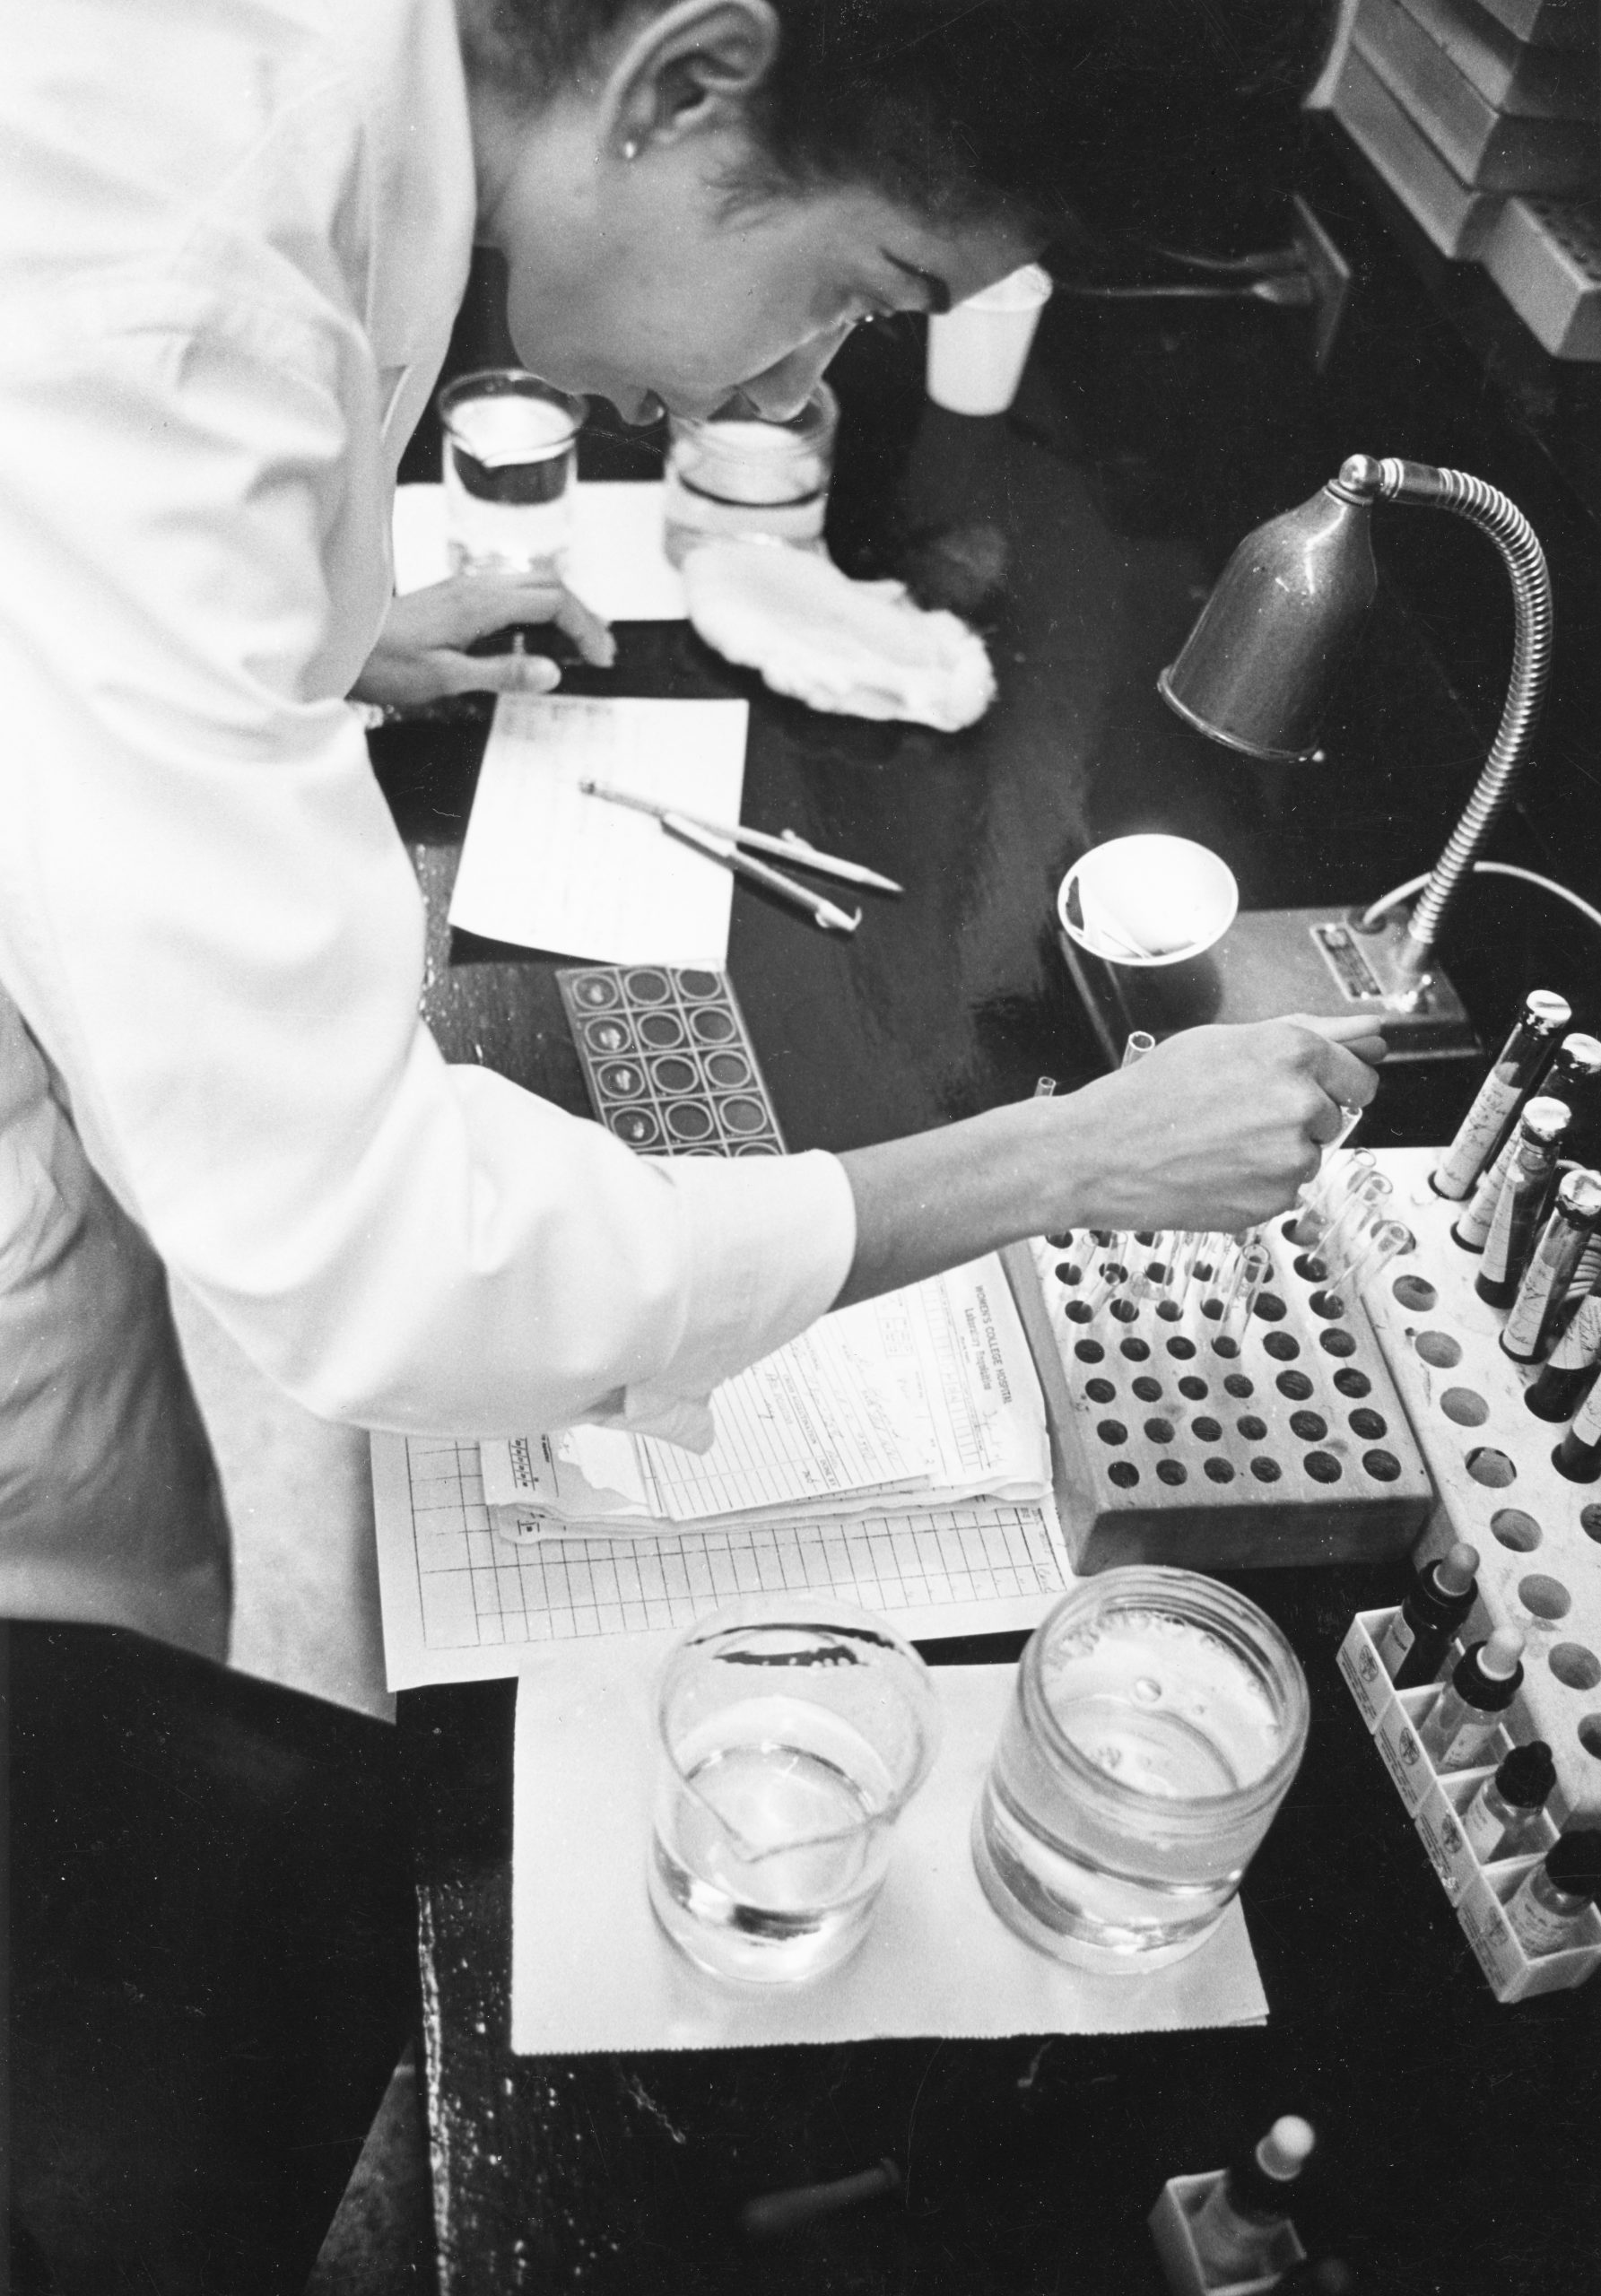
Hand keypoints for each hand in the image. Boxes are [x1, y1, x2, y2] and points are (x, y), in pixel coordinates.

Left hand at [350, 574, 614, 707]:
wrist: (338, 644)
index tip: (600, 658)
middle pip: (550, 587)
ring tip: (579, 640)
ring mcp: (466, 588)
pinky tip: (535, 634)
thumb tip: (553, 672)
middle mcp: (476, 587)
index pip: (553, 604)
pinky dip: (537, 608)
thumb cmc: (383, 662)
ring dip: (562, 608)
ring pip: (532, 584)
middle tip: (602, 651)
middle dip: (583, 615)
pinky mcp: (456, 597)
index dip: (585, 629)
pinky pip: (510, 591)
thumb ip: (502, 673)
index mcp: (480, 604)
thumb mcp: (446, 678)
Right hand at [1058, 1014, 1385, 1233]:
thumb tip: (1371, 1033)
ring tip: (1218, 1143)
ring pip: (1308, 1157)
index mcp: (1293, 1053)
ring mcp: (1290, 1158)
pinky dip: (1257, 1184)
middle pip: (1335, 1118)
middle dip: (1302, 1117)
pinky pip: (1283, 1190)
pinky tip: (1215, 1169)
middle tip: (1243, 1116)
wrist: (1100, 1154)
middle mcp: (1301, 1104)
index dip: (1332, 1083)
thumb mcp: (1224, 1042)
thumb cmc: (1150, 1094)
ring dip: (1276, 1153)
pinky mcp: (1273, 1201)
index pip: (1359, 1075)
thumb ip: (1308, 1033)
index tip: (1313, 1090)